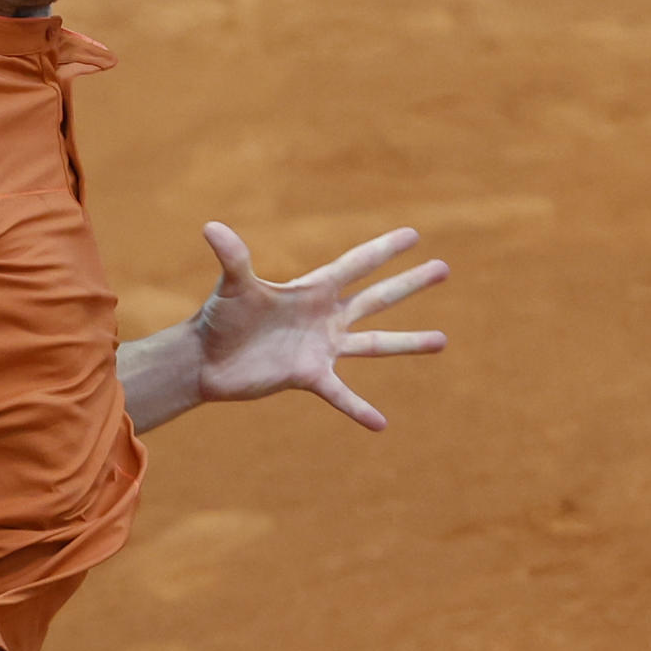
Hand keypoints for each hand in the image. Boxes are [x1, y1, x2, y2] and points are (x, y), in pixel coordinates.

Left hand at [194, 223, 448, 429]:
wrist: (205, 360)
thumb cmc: (219, 318)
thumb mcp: (232, 287)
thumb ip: (232, 258)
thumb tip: (211, 227)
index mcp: (311, 291)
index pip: (355, 265)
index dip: (384, 250)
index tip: (413, 235)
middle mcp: (324, 317)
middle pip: (376, 298)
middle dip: (409, 283)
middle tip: (444, 268)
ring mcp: (321, 348)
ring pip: (375, 343)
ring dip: (408, 342)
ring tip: (443, 340)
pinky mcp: (310, 376)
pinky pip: (342, 394)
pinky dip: (359, 409)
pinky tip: (381, 423)